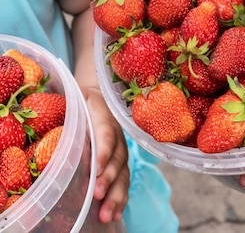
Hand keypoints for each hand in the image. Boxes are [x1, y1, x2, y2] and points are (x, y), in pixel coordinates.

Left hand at [83, 87, 130, 222]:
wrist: (100, 98)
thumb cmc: (83, 102)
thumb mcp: (76, 100)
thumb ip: (70, 112)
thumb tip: (55, 127)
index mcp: (105, 118)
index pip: (106, 136)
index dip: (103, 152)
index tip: (96, 169)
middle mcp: (117, 137)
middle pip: (117, 159)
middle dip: (108, 179)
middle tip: (97, 195)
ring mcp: (120, 151)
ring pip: (123, 174)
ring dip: (115, 195)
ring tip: (106, 213)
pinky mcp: (120, 164)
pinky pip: (123, 182)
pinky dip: (120, 198)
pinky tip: (115, 213)